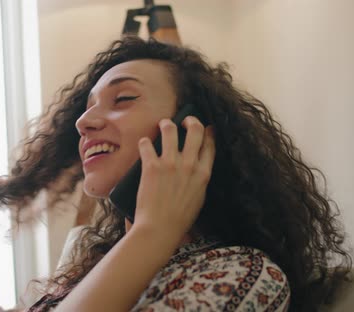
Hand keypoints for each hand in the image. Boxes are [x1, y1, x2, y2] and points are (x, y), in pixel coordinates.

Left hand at [133, 117, 214, 238]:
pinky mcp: (151, 166)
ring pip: (170, 129)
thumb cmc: (179, 219)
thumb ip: (199, 181)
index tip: (207, 127)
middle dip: (190, 120)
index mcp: (203, 174)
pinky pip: (147, 144)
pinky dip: (145, 142)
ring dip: (166, 124)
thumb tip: (196, 169)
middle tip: (184, 121)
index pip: (210, 145)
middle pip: (195, 130)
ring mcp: (170, 164)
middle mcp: (189, 165)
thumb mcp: (198, 198)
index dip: (209, 132)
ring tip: (163, 125)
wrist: (160, 228)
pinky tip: (144, 144)